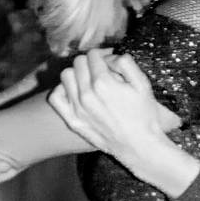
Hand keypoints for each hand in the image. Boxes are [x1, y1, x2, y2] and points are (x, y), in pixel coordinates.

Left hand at [48, 49, 180, 158]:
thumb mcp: (143, 84)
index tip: (110, 61)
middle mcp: (86, 94)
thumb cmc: (144, 115)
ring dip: (76, 74)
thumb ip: (125, 63)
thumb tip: (111, 56)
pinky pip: (55, 97)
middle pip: (78, 62)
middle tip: (101, 71)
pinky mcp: (73, 121)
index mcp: (103, 82)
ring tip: (88, 81)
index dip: (103, 54)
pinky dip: (63, 90)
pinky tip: (75, 93)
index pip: (93, 55)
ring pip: (66, 76)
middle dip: (90, 62)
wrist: (139, 146)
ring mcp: (77, 108)